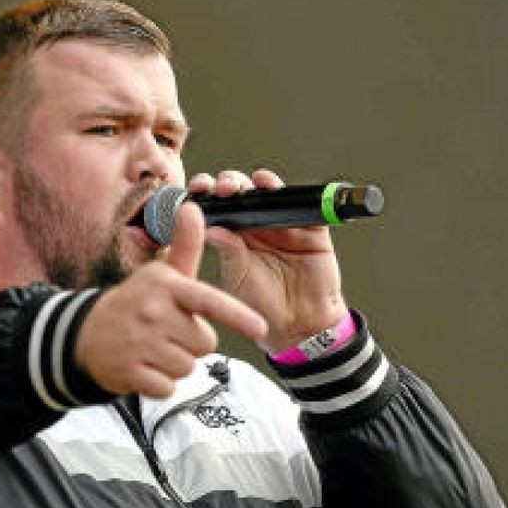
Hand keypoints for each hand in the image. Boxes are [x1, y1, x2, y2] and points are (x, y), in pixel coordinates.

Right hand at [75, 203, 266, 397]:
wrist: (85, 334)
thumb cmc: (136, 302)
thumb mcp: (161, 274)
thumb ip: (185, 245)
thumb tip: (193, 208)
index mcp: (165, 286)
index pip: (207, 301)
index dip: (236, 315)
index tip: (260, 326)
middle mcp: (152, 312)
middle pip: (206, 343)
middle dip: (193, 343)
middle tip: (169, 332)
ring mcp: (139, 344)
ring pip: (188, 367)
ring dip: (177, 363)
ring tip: (154, 348)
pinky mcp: (130, 373)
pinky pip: (168, 387)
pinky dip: (160, 382)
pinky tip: (144, 366)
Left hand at [189, 169, 348, 353]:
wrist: (299, 324)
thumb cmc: (263, 305)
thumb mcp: (239, 278)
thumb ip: (228, 252)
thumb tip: (210, 228)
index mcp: (235, 235)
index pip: (218, 207)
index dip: (207, 193)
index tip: (197, 189)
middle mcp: (257, 226)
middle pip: (241, 193)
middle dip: (229, 184)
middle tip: (222, 188)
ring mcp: (283, 225)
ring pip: (268, 193)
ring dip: (255, 182)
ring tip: (245, 185)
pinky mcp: (309, 229)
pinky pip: (300, 204)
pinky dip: (287, 192)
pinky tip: (271, 186)